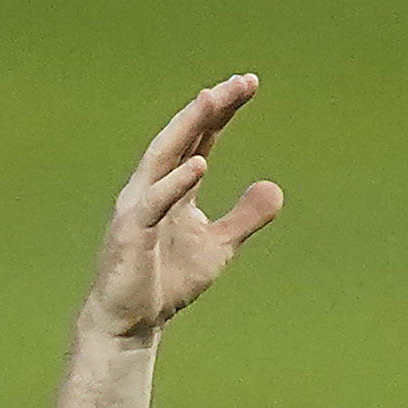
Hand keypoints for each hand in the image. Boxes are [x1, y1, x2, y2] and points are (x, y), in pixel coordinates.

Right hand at [85, 74, 280, 341]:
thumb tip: (276, 188)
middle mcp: (153, 187)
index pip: (200, 139)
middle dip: (209, 108)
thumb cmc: (167, 282)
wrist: (132, 323)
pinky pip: (154, 202)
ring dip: (186, 128)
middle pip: (182, 137)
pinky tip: (199, 165)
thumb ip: (244, 218)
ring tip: (212, 101)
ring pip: (163, 157)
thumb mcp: (218, 248)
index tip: (248, 85)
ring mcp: (138, 206)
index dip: (222, 112)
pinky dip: (176, 182)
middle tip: (238, 83)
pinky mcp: (130, 232)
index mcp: (174, 187)